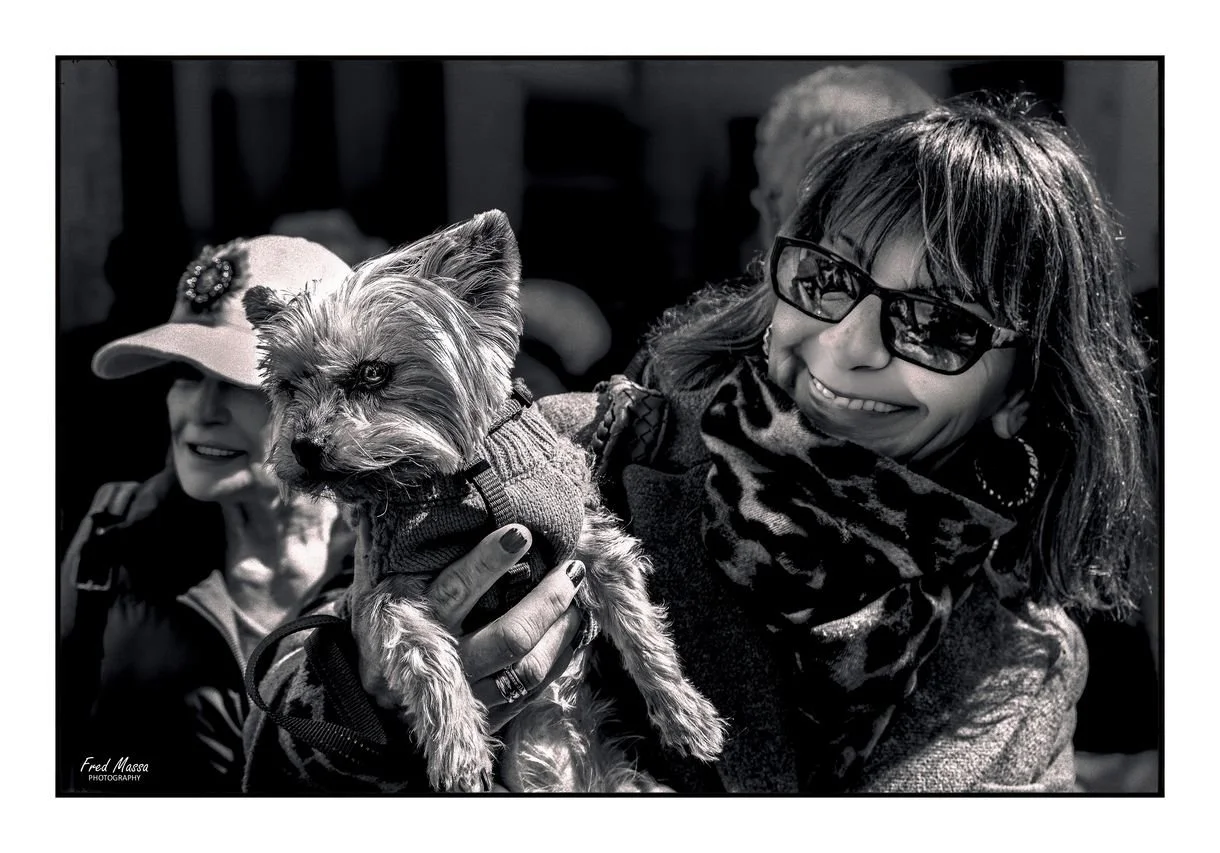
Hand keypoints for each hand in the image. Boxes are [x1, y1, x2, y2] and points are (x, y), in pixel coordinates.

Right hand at [351, 520, 586, 732]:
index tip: (522, 533)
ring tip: (575, 598)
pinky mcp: (483, 720)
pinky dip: (557, 661)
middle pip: (506, 638)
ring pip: (525, 670)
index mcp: (404, 625)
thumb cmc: (379, 627)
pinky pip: (530, 694)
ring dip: (560, 632)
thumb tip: (440, 496)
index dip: (488, 563)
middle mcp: (437, 666)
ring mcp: (462, 700)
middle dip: (546, 601)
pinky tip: (569, 631)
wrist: (364, 702)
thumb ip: (412, 557)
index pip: (453, 592)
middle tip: (570, 569)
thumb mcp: (381, 590)